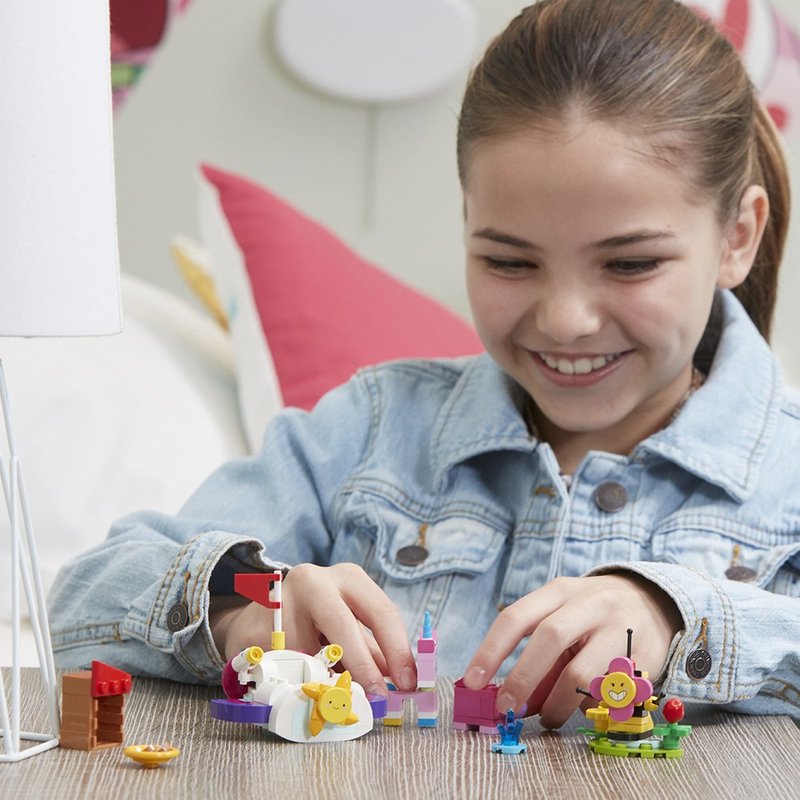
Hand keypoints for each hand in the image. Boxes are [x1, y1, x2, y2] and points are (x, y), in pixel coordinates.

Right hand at [210, 562, 416, 695]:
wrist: (260, 614)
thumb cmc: (317, 621)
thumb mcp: (350, 625)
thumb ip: (374, 651)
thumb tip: (399, 682)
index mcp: (348, 578)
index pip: (381, 612)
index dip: (397, 650)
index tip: (407, 682)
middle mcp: (315, 581)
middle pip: (343, 625)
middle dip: (363, 666)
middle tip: (375, 696)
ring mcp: (281, 600)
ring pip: (309, 652)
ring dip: (321, 678)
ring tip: (321, 683)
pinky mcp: (254, 623)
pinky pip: (281, 666)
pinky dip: (293, 680)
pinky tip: (292, 678)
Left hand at [462, 573, 682, 728]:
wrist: (652, 600)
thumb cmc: (589, 615)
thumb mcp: (560, 619)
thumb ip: (537, 657)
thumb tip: (509, 699)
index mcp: (559, 591)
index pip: (517, 617)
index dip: (491, 651)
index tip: (473, 681)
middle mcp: (589, 604)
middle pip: (549, 639)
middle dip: (522, 678)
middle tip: (507, 708)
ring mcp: (619, 628)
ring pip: (582, 673)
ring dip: (557, 704)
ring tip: (548, 717)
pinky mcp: (644, 657)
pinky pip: (608, 693)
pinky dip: (589, 706)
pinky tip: (585, 705)